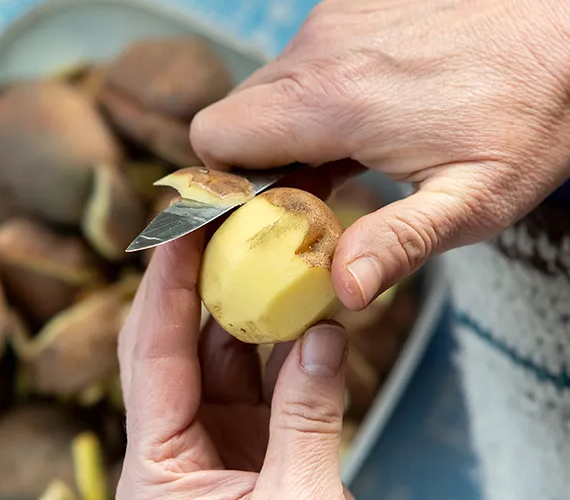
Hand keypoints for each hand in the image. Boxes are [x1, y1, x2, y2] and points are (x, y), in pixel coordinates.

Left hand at [116, 231, 353, 499]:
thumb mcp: (297, 498)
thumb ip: (308, 418)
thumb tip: (324, 336)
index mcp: (156, 466)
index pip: (152, 352)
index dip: (168, 281)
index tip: (183, 223)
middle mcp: (174, 446)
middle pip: (177, 342)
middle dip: (200, 278)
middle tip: (220, 220)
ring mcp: (213, 444)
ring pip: (223, 357)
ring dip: (252, 309)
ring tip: (274, 257)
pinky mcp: (250, 447)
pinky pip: (263, 383)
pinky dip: (288, 350)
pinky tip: (311, 316)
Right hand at [191, 0, 569, 309]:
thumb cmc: (533, 109)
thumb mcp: (475, 200)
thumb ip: (398, 244)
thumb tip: (344, 289)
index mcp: (333, 102)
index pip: (216, 138)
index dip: (227, 181)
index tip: (269, 208)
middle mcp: (320, 50)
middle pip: (235, 114)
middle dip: (260, 159)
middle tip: (316, 186)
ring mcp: (334, 19)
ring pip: (268, 85)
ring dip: (292, 123)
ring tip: (353, 146)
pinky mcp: (352, 5)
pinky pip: (304, 57)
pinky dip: (319, 88)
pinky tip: (372, 105)